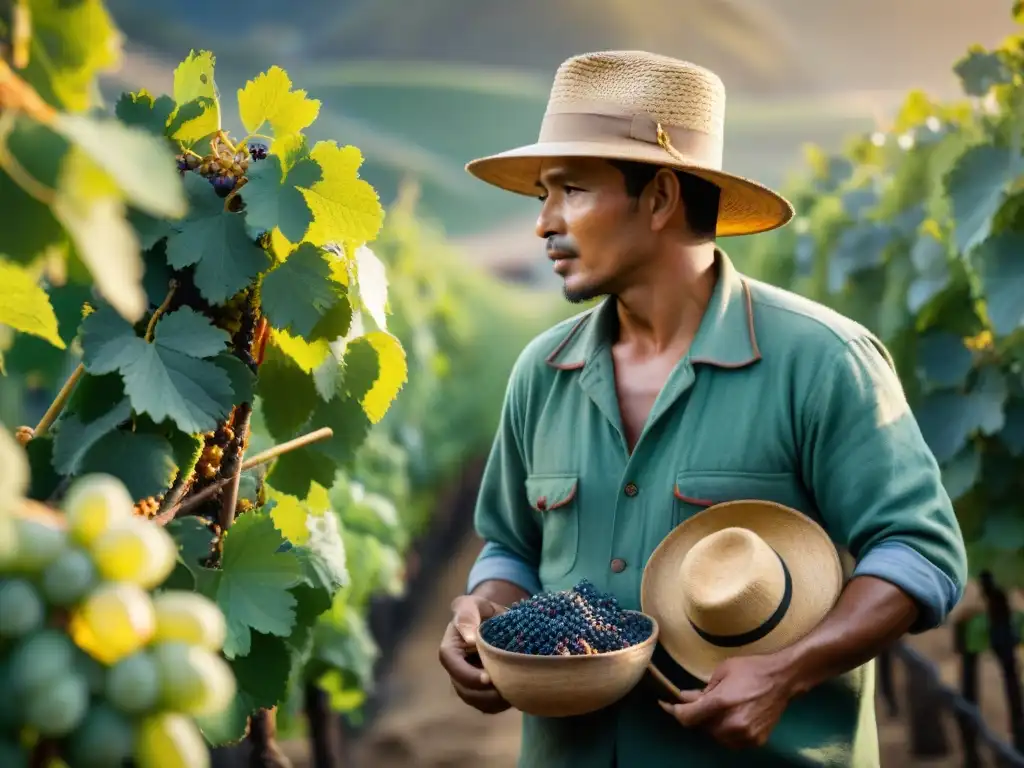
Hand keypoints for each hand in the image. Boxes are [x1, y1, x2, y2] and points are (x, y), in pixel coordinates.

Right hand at [438, 594, 510, 713]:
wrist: (499, 623)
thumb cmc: (484, 611)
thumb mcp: (475, 604)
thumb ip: (467, 613)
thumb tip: (469, 639)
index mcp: (451, 649)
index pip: (452, 665)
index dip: (468, 675)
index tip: (488, 678)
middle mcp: (456, 670)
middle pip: (464, 689)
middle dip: (485, 693)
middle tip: (508, 687)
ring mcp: (468, 683)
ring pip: (477, 701)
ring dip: (495, 701)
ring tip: (514, 691)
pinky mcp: (483, 693)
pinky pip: (489, 706)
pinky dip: (502, 704)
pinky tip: (517, 692)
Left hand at [659, 654, 796, 748]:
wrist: (783, 679)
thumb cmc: (751, 669)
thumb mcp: (722, 671)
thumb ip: (702, 689)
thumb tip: (684, 698)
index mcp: (721, 702)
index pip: (688, 716)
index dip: (673, 711)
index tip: (665, 704)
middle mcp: (732, 723)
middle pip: (701, 726)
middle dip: (698, 714)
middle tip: (704, 700)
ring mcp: (745, 735)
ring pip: (716, 736)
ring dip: (712, 724)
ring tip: (722, 707)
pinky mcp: (755, 741)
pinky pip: (732, 741)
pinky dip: (727, 731)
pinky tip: (733, 716)